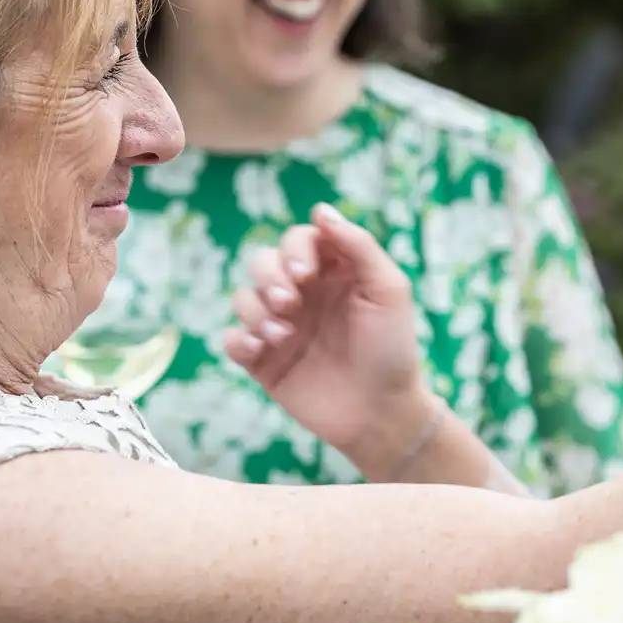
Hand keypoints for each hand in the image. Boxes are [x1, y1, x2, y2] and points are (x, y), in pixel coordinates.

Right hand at [220, 204, 433, 472]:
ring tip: (281, 335)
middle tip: (289, 302)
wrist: (381, 413)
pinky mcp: (263, 361)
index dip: (296, 248)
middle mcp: (303, 295)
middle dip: (269, 276)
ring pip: (243, 296)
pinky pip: (231, 339)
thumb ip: (358, 246)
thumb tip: (320, 209)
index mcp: (333, 272)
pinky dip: (237, 340)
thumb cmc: (391, 349)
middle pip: (263, 261)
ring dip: (255, 310)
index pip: (300, 238)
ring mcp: (281, 327)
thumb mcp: (388, 290)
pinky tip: (260, 350)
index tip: (307, 274)